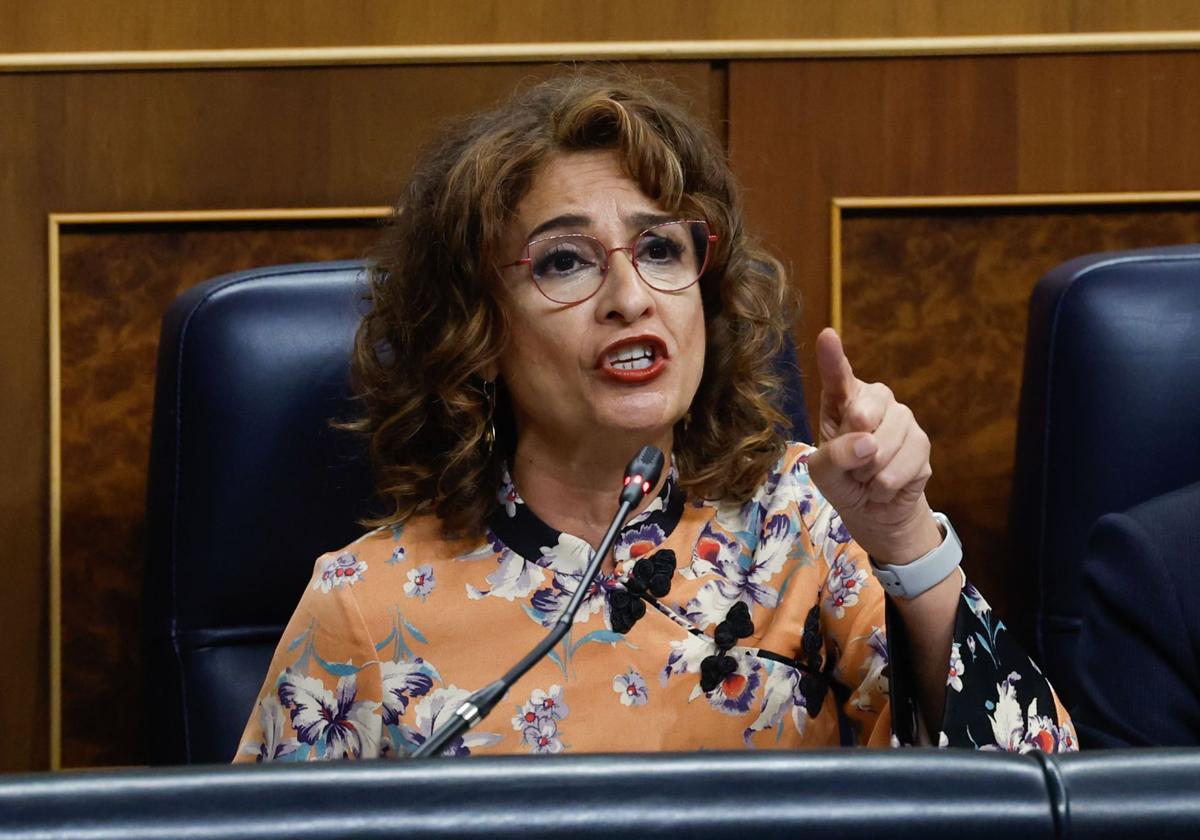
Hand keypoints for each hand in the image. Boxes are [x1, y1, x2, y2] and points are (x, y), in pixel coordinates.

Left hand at [805, 328, 940, 564]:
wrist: (873, 508)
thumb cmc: (842, 479)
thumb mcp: (823, 472)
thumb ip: (834, 456)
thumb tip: (868, 444)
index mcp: (842, 398)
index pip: (838, 375)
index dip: (832, 357)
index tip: (827, 336)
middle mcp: (875, 399)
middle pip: (861, 416)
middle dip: (852, 450)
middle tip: (851, 464)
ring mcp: (902, 417)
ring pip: (881, 448)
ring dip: (868, 474)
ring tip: (867, 475)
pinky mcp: (922, 443)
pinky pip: (899, 469)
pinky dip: (885, 486)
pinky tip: (884, 484)